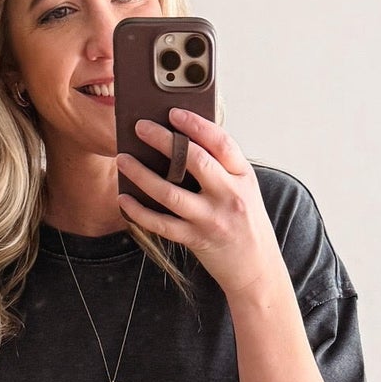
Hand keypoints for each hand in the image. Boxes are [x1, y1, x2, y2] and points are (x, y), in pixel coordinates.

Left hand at [116, 107, 284, 304]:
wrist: (256, 269)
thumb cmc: (246, 224)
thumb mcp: (243, 189)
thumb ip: (221, 167)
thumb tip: (181, 142)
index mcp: (243, 176)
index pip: (221, 142)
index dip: (196, 124)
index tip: (173, 112)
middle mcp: (229, 195)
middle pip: (194, 161)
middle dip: (163, 140)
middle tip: (140, 127)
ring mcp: (211, 219)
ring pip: (170, 193)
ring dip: (142, 174)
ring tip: (123, 159)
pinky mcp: (196, 239)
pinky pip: (161, 223)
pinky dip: (139, 210)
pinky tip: (123, 198)